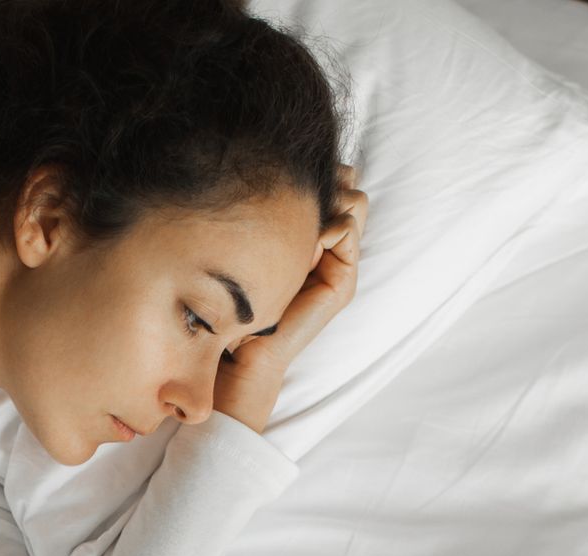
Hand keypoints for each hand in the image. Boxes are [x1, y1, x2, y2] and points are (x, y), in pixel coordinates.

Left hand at [212, 164, 368, 433]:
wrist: (238, 353)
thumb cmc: (232, 298)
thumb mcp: (248, 245)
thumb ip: (272, 215)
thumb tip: (278, 172)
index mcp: (311, 236)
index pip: (335, 180)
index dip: (318, 170)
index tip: (283, 176)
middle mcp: (330, 247)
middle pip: (349, 185)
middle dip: (326, 179)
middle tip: (292, 194)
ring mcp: (340, 263)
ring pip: (355, 201)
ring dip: (326, 199)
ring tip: (295, 222)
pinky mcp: (342, 281)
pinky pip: (346, 227)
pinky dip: (324, 224)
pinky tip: (298, 244)